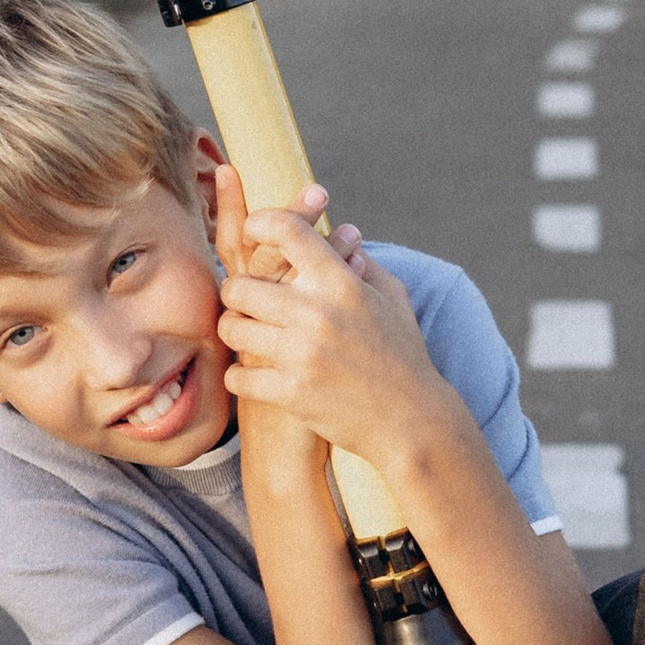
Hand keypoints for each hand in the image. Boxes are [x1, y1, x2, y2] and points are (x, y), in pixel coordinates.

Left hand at [216, 184, 447, 477]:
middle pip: (239, 285)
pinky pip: (237, 375)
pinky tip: (252, 376)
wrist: (413, 421)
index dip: (260, 224)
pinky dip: (240, 376)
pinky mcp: (291, 393)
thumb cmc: (403, 356)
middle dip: (236, 293)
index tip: (253, 234)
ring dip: (235, 331)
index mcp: (342, 283)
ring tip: (246, 336)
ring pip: (231, 327)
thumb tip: (340, 233)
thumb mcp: (393, 299)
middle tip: (244, 303)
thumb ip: (362, 263)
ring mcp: (302, 354)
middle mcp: (318, 313)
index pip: (286, 231)